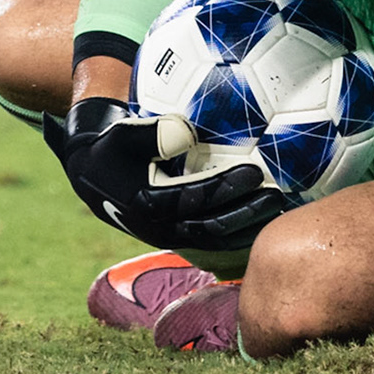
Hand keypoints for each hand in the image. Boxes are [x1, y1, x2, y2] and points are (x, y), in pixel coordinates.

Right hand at [44, 99, 295, 252]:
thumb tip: (187, 133)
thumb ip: (152, 132)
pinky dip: (240, 233)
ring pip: (217, 241)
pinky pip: (214, 241)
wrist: (93, 176)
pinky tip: (263, 220)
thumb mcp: (124, 134)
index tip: (256, 172)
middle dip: (248, 214)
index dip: (227, 188)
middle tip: (278, 196)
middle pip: (213, 228)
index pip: (196, 198)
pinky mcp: (178, 237)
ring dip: (249, 228)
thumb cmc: (114, 147)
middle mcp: (160, 228)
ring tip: (279, 210)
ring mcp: (170, 236)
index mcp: (148, 203)